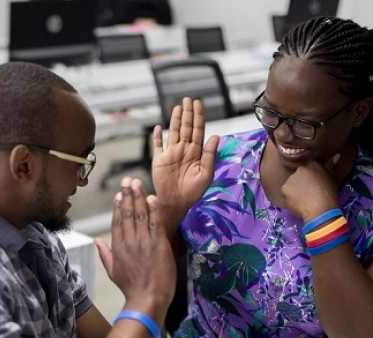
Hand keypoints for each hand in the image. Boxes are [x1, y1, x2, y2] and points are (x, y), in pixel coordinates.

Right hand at [94, 177, 175, 313]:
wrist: (147, 299)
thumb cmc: (131, 287)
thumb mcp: (112, 271)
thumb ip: (104, 253)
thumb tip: (96, 241)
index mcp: (118, 247)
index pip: (117, 221)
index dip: (118, 206)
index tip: (119, 194)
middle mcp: (129, 241)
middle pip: (128, 213)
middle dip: (128, 195)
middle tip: (128, 180)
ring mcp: (144, 242)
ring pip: (140, 214)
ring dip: (139, 197)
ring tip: (137, 183)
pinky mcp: (158, 244)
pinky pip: (156, 223)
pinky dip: (154, 210)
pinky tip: (152, 198)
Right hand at [152, 97, 218, 212]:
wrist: (177, 203)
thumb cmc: (193, 192)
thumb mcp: (206, 173)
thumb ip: (210, 155)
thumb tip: (215, 136)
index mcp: (196, 152)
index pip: (198, 130)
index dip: (198, 116)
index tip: (198, 103)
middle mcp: (184, 150)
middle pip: (186, 127)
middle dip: (187, 113)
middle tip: (188, 99)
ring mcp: (171, 154)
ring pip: (173, 132)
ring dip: (175, 119)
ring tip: (177, 107)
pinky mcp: (159, 160)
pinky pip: (158, 145)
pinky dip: (157, 136)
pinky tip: (158, 127)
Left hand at [279, 154, 341, 221]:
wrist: (321, 210)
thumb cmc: (329, 195)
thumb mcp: (332, 178)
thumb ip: (330, 165)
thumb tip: (336, 155)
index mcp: (312, 164)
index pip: (309, 167)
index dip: (311, 176)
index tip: (315, 184)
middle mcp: (300, 168)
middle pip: (299, 174)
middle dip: (302, 181)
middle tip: (309, 192)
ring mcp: (291, 178)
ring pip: (291, 183)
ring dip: (295, 188)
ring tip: (304, 197)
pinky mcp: (284, 189)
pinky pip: (285, 192)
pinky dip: (289, 196)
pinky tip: (298, 201)